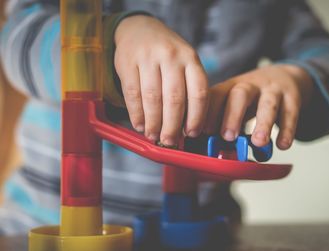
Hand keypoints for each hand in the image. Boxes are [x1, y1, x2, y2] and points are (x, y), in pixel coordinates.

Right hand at [114, 15, 207, 145]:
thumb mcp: (184, 64)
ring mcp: (148, 57)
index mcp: (190, 58)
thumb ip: (188, 90)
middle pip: (175, 98)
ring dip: (153, 123)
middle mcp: (171, 56)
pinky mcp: (127, 62)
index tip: (191, 133)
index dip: (196, 116)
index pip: (199, 91)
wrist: (139, 29)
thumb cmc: (167, 55)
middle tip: (169, 141)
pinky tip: (140, 125)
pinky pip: (132, 94)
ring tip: (154, 136)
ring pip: (152, 98)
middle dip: (172, 125)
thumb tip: (187, 128)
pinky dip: (136, 114)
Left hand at [204, 64, 313, 149]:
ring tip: (258, 143)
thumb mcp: (234, 103)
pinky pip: (291, 113)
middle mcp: (250, 86)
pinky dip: (287, 130)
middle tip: (228, 137)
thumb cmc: (252, 97)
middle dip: (232, 116)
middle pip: (239, 95)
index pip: (215, 96)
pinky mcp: (292, 97)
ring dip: (262, 123)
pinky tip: (282, 145)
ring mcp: (272, 90)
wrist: (284, 76)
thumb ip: (222, 122)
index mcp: (229, 87)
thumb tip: (206, 149)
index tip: (202, 132)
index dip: (207, 113)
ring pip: (268, 104)